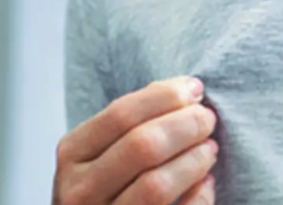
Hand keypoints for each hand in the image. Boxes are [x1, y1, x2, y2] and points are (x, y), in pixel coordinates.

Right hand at [53, 77, 217, 204]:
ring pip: (156, 186)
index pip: (121, 114)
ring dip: (194, 160)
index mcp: (72, 155)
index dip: (165, 96)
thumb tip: (184, 90)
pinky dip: (198, 196)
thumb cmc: (107, 184)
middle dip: (185, 125)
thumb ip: (133, 121)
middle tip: (208, 119)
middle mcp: (78, 191)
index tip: (194, 89)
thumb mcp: (103, 150)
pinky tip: (206, 183)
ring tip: (209, 149)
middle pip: (142, 146)